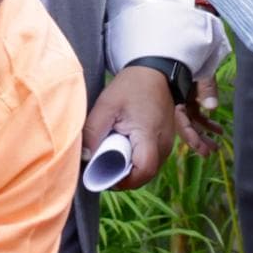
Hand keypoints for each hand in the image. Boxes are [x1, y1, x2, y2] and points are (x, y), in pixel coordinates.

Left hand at [84, 63, 202, 186]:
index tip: (105, 175)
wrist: (154, 72)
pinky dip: (136, 159)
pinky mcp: (166, 142)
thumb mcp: (107, 105)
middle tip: (104, 165)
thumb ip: (93, 132)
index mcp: (149, 136)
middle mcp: (164, 144)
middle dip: (123, 176)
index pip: (143, 171)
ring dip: (129, 168)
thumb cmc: (131, 86)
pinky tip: (124, 148)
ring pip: (148, 169)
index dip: (124, 180)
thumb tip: (84, 158)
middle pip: (145, 175)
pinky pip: (151, 159)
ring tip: (112, 155)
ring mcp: (168, 144)